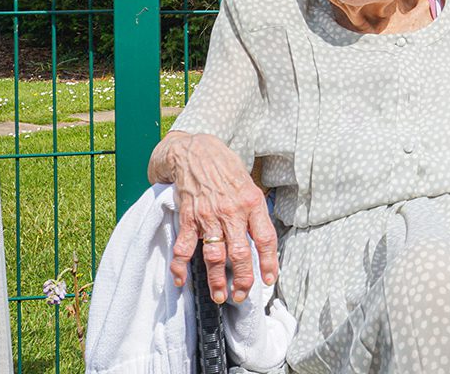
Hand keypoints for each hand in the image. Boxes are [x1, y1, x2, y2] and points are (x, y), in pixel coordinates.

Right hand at [153, 132, 276, 303]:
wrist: (196, 152)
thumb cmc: (225, 169)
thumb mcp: (249, 184)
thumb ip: (255, 211)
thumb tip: (262, 239)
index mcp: (252, 203)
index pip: (266, 238)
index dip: (269, 261)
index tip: (268, 279)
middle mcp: (232, 211)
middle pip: (241, 252)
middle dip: (242, 279)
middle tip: (241, 296)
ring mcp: (209, 215)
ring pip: (215, 255)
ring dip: (216, 279)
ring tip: (219, 296)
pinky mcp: (189, 217)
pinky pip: (185, 246)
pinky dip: (180, 265)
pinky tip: (181, 280)